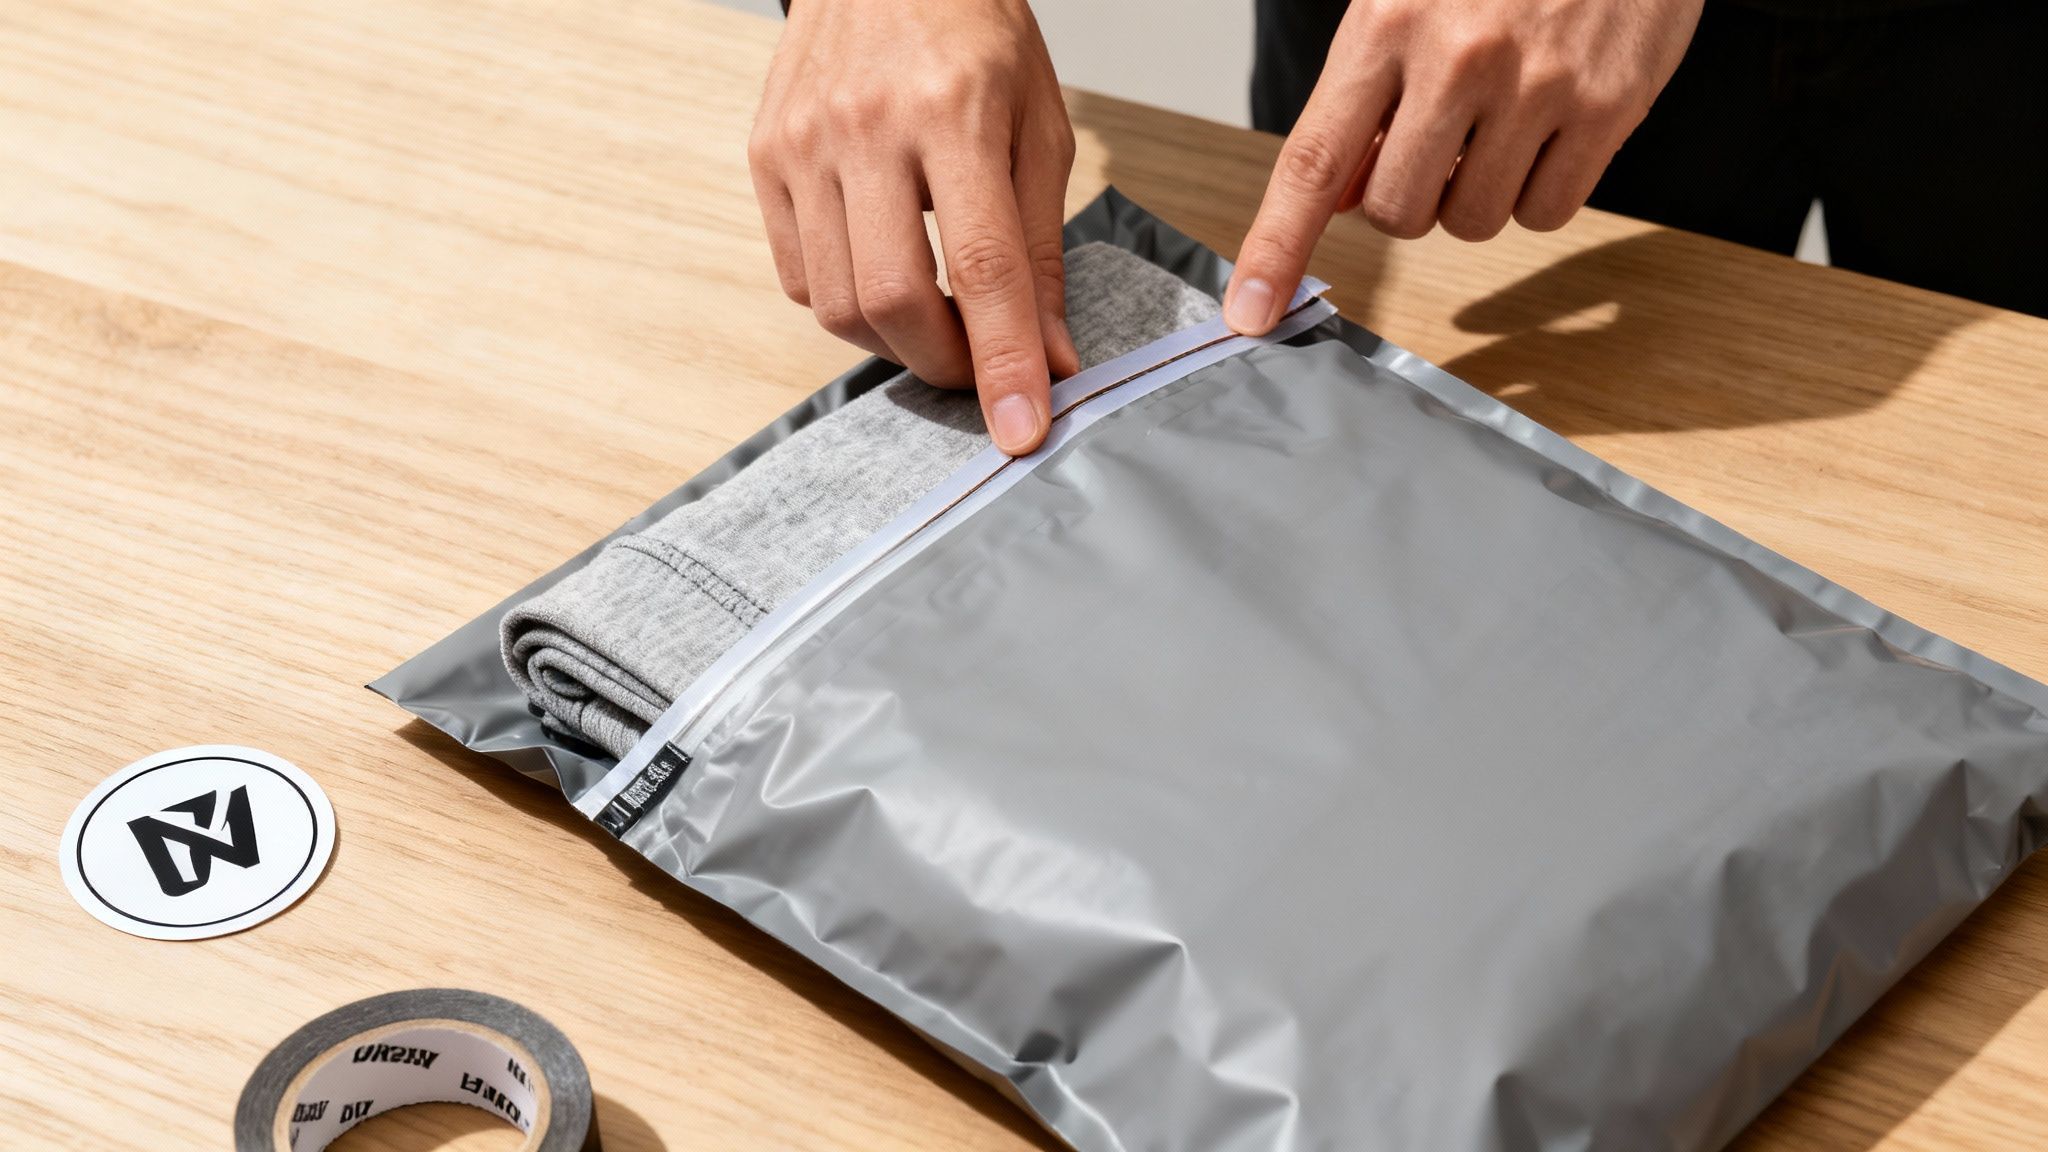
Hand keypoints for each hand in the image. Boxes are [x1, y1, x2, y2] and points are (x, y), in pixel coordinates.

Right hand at [749, 0, 1078, 454]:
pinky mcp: (764, 156)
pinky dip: (848, 305)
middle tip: (980, 368)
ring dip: (896, 343)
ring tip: (937, 320)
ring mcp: (803, 143)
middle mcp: (867, 127)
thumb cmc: (975, 34)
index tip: (1021, 430)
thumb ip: (1041, 249)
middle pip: (894, 300)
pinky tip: (884, 272)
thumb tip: (1049, 357)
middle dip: (945, 363)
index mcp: (954, 112)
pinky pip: (799, 276)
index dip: (1004, 363)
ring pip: (839, 303)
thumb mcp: (1039, 128)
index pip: (983, 268)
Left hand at [1225, 0, 1703, 333]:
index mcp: (1388, 25)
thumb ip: (1364, 94)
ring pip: (1474, 222)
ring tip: (1500, 122)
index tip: (1251, 312)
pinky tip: (1547, 129)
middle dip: (1409, 200)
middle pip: (1398, 213)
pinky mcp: (1608, 106)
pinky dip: (1540, 192)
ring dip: (1476, 195)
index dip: (1275, 247)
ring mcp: (1538, 85)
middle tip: (1437, 144)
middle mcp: (1459, 57)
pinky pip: (1547, 212)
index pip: (1313, 161)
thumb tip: (1336, 199)